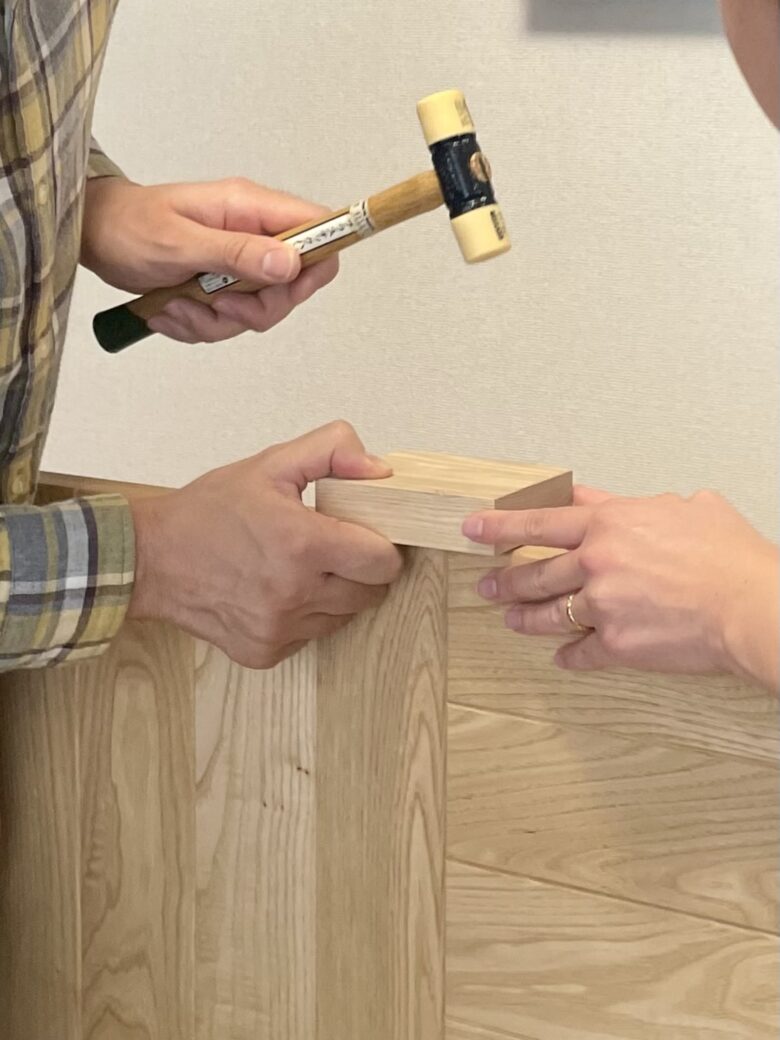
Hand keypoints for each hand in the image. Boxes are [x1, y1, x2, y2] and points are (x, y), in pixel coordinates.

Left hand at [81, 177, 338, 342]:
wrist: (96, 236)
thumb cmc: (129, 226)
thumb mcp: (180, 242)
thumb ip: (237, 252)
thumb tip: (290, 262)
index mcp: (250, 209)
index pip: (317, 230)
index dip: (316, 264)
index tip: (286, 289)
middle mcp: (252, 235)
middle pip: (292, 285)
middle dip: (254, 309)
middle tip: (215, 303)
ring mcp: (239, 263)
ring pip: (259, 311)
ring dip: (217, 321)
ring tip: (177, 304)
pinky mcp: (222, 287)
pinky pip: (230, 322)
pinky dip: (199, 326)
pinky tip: (171, 310)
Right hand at [128, 421, 402, 668]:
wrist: (150, 558)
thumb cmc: (208, 511)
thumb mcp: (270, 464)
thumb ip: (331, 452)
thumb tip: (379, 471)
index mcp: (301, 544)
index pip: (383, 562)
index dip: (381, 547)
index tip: (364, 535)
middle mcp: (293, 593)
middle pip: (370, 594)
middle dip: (360, 570)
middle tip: (331, 549)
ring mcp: (278, 629)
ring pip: (342, 617)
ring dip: (333, 595)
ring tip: (299, 568)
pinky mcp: (264, 652)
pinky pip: (310, 637)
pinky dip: (303, 617)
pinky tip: (276, 591)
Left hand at [463, 487, 778, 689]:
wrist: (749, 606)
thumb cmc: (728, 556)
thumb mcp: (685, 507)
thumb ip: (640, 504)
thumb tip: (622, 502)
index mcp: (608, 524)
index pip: (539, 522)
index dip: (500, 525)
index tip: (474, 527)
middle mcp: (596, 563)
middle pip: (534, 573)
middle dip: (505, 580)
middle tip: (488, 584)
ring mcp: (602, 606)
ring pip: (548, 613)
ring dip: (525, 617)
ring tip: (511, 619)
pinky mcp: (616, 645)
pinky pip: (582, 653)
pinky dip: (571, 657)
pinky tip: (564, 657)